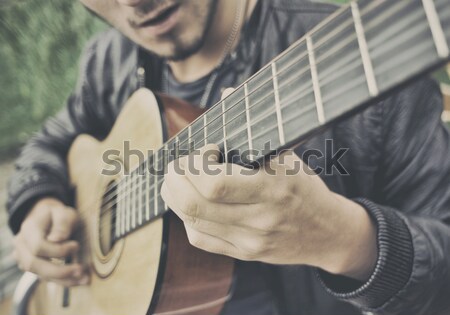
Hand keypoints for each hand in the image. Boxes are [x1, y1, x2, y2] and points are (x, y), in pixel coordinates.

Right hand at [13, 197, 88, 285]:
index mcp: (28, 229)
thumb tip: (57, 239)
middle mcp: (22, 245)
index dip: (58, 250)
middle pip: (33, 264)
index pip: (38, 246)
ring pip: (39, 275)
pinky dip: (63, 280)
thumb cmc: (58, 214)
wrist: (48, 217)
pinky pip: (46, 277)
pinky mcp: (34, 267)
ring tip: (84, 279)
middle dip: (59, 271)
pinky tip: (79, 280)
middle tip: (81, 270)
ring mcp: (24, 257)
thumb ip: (62, 223)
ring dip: (63, 279)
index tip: (76, 246)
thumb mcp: (64, 212)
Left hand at [161, 145, 376, 280]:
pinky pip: (200, 239)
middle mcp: (260, 218)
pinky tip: (194, 203)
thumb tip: (227, 93)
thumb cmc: (305, 188)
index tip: (206, 150)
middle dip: (175, 178)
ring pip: (192, 221)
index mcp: (273, 188)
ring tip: (178, 180)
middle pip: (195, 204)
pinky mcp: (243, 254)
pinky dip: (187, 217)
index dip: (197, 164)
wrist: (328, 233)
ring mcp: (249, 241)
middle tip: (178, 164)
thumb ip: (255, 127)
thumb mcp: (289, 155)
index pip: (215, 183)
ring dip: (175, 195)